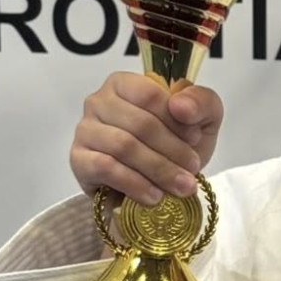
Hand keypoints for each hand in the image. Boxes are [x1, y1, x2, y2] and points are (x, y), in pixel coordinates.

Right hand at [70, 72, 223, 206]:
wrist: (160, 181)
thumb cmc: (177, 143)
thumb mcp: (202, 119)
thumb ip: (201, 102)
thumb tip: (180, 105)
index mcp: (125, 83)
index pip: (149, 94)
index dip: (175, 119)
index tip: (195, 139)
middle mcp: (99, 101)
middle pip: (139, 124)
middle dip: (172, 150)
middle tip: (192, 170)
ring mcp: (85, 130)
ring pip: (123, 147)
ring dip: (158, 170)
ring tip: (181, 187)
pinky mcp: (79, 159)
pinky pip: (105, 168)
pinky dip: (134, 184)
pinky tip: (154, 196)